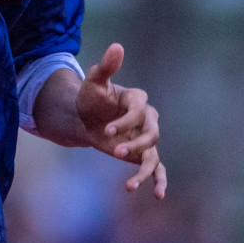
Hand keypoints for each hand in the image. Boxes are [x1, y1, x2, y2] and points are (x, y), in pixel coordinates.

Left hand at [76, 43, 166, 197]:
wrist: (85, 118)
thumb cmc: (91, 97)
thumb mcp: (94, 82)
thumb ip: (106, 67)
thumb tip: (117, 46)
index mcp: (137, 100)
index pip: (139, 111)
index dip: (125, 121)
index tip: (106, 131)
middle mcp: (147, 119)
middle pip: (151, 134)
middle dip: (134, 144)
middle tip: (113, 152)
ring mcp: (145, 138)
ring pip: (153, 153)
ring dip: (143, 169)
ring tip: (129, 185)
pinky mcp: (141, 153)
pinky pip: (156, 167)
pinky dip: (158, 180)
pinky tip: (157, 195)